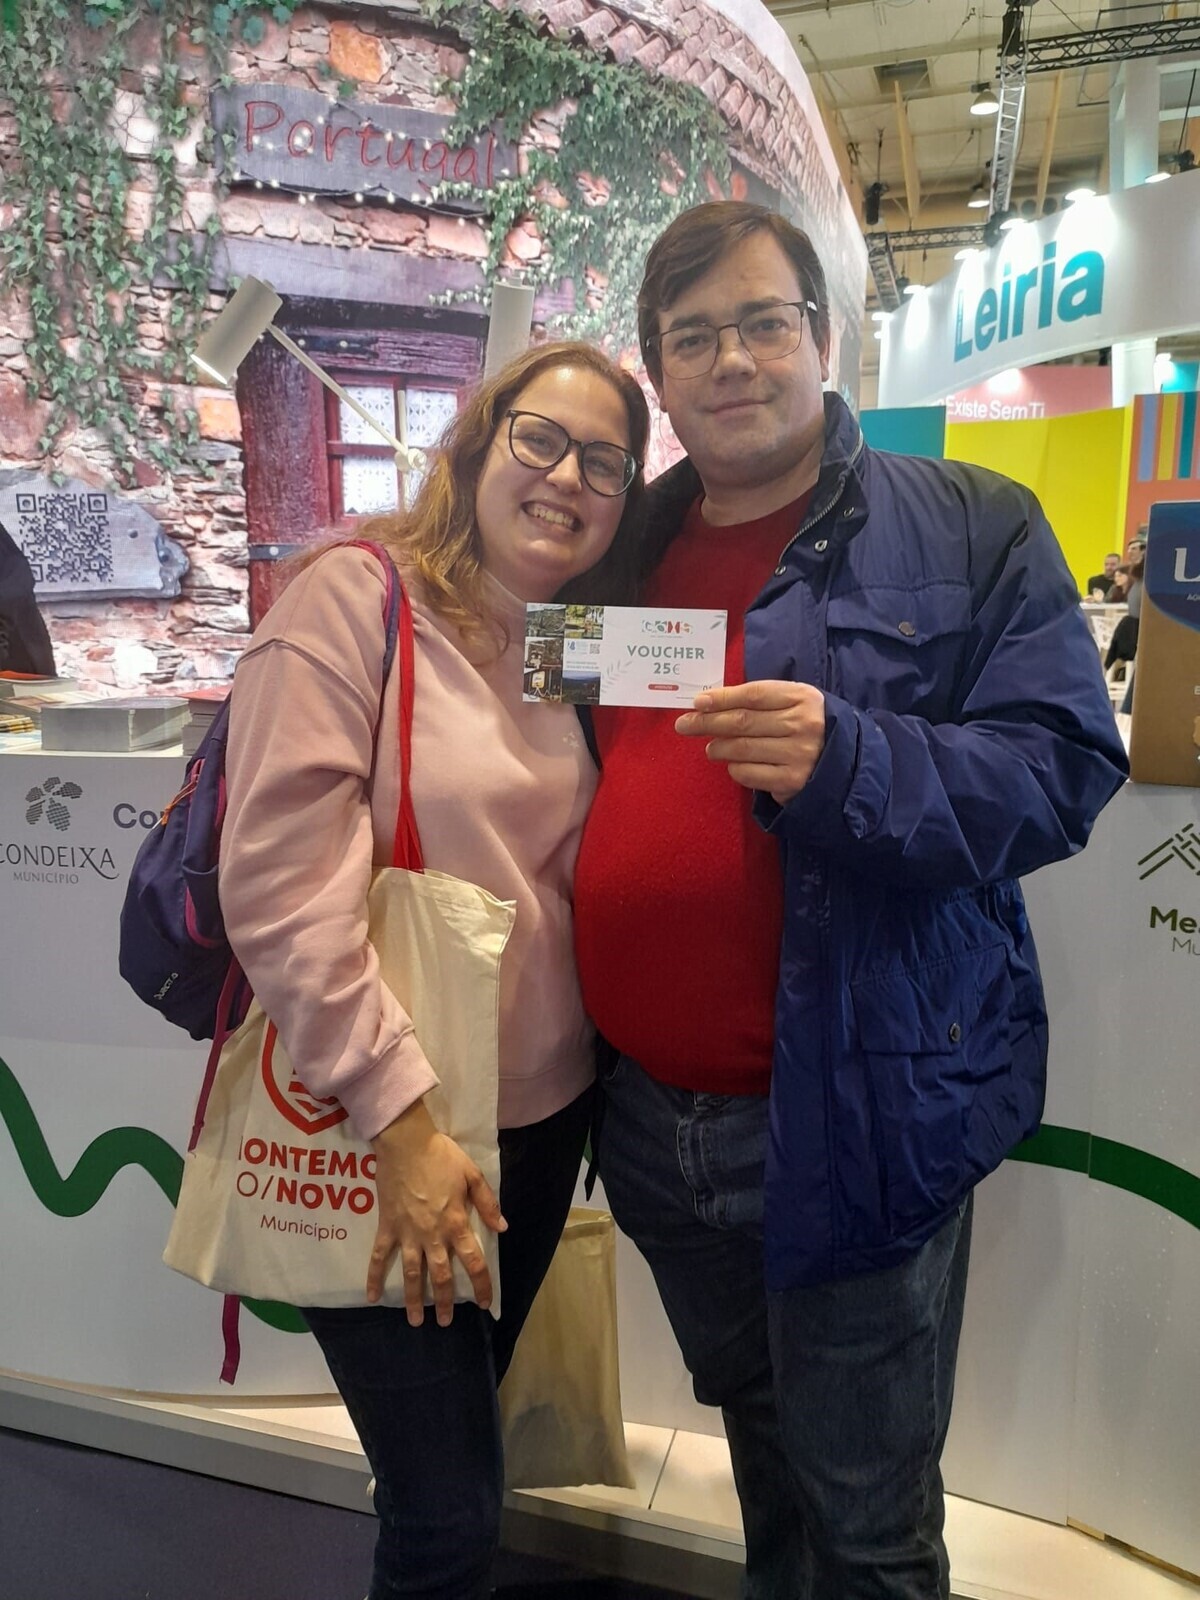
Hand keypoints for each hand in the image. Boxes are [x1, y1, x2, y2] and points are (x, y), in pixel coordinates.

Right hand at [366, 1098, 505, 1325]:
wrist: (405, 1143)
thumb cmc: (441, 1156)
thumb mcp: (472, 1175)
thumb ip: (488, 1203)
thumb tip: (502, 1228)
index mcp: (456, 1223)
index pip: (473, 1262)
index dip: (481, 1285)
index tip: (484, 1303)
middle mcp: (433, 1235)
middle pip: (442, 1276)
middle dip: (445, 1302)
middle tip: (444, 1322)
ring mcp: (407, 1233)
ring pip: (412, 1274)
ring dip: (413, 1300)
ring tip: (415, 1322)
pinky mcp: (387, 1227)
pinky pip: (379, 1256)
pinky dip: (373, 1277)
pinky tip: (371, 1297)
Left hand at [675, 680, 825, 804]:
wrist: (842, 765)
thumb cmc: (807, 729)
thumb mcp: (794, 705)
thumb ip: (760, 701)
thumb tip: (709, 703)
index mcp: (803, 698)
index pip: (753, 695)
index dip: (722, 698)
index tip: (698, 702)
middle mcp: (803, 725)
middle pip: (743, 721)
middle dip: (708, 722)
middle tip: (684, 725)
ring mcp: (799, 754)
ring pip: (742, 748)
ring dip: (718, 747)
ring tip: (711, 748)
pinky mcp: (791, 781)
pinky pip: (748, 773)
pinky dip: (734, 768)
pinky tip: (734, 765)